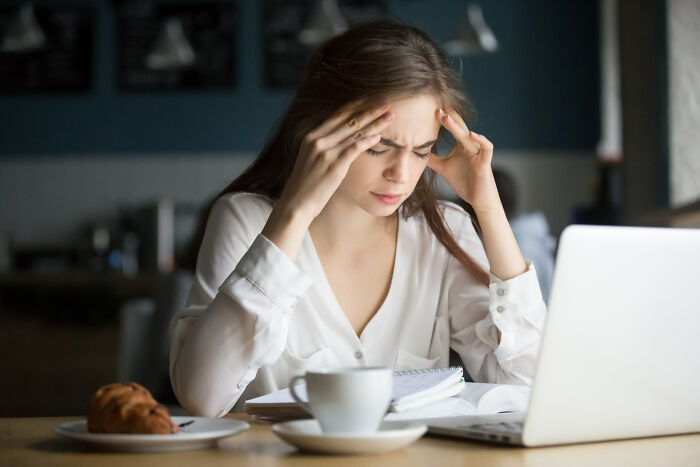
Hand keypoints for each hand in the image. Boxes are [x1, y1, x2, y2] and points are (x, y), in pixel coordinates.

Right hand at [277, 102, 394, 221]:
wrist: (296, 203)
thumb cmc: (305, 185)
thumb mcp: (310, 160)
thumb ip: (322, 148)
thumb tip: (338, 142)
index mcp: (311, 137)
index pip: (337, 116)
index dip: (355, 106)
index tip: (370, 99)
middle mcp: (318, 141)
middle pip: (349, 121)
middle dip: (369, 111)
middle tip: (386, 103)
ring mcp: (326, 152)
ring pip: (355, 132)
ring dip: (375, 123)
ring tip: (390, 117)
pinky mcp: (334, 166)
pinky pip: (354, 149)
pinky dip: (368, 141)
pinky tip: (379, 136)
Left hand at [428, 108, 500, 214]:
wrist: (478, 199)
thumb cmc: (464, 181)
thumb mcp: (443, 168)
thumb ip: (432, 159)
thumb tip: (414, 151)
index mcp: (461, 145)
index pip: (452, 127)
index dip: (443, 118)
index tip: (430, 108)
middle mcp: (470, 145)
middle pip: (459, 127)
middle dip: (448, 116)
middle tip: (435, 106)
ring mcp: (479, 152)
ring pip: (468, 135)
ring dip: (457, 126)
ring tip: (445, 117)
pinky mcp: (485, 162)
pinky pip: (486, 147)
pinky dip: (480, 140)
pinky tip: (471, 134)